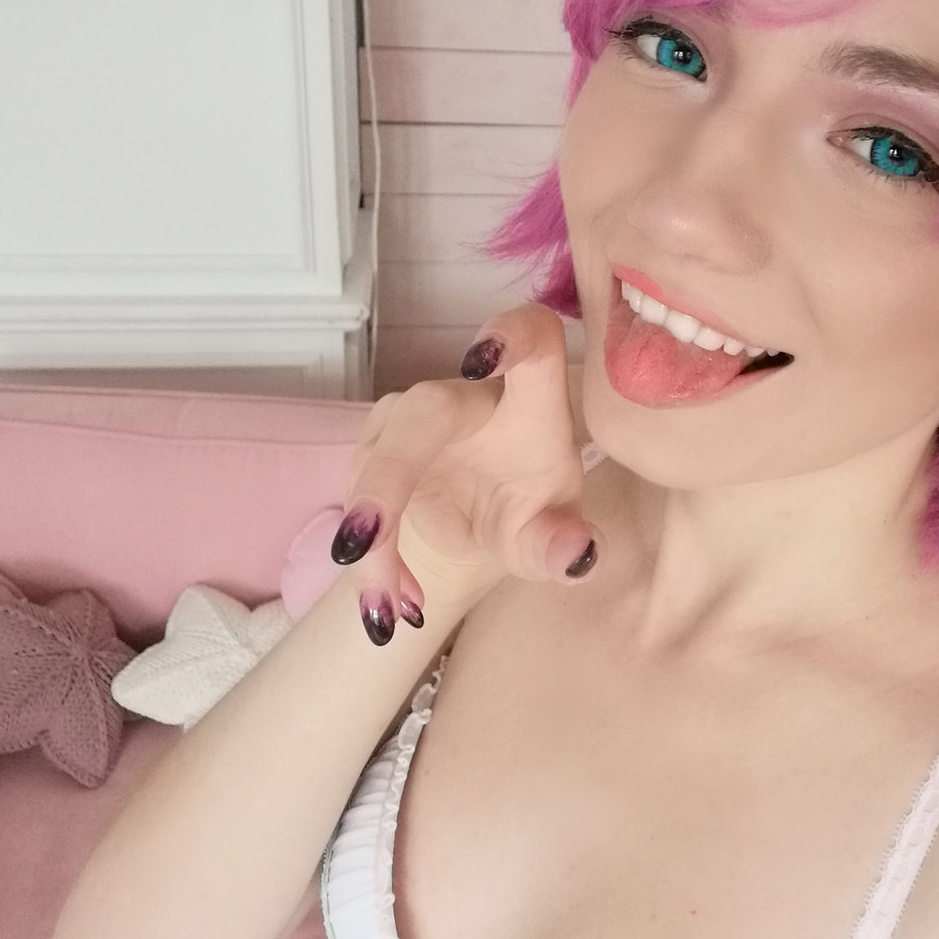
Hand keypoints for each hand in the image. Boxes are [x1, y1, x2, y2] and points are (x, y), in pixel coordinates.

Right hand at [329, 303, 600, 643]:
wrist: (479, 527)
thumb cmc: (529, 510)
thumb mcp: (549, 533)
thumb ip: (563, 544)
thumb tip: (579, 555)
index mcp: (531, 397)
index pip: (531, 336)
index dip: (510, 332)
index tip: (482, 357)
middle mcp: (465, 397)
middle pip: (422, 413)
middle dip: (389, 477)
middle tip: (365, 542)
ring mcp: (410, 417)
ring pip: (378, 466)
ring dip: (377, 544)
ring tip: (391, 606)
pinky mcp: (373, 444)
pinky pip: (359, 498)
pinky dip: (374, 559)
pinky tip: (391, 602)